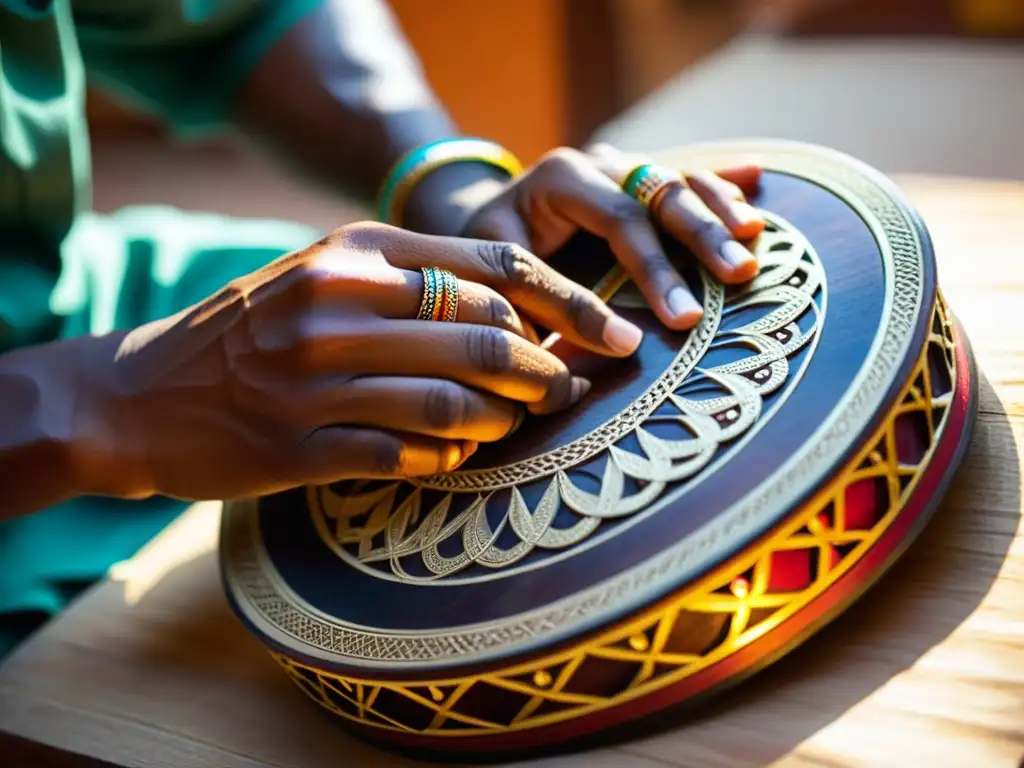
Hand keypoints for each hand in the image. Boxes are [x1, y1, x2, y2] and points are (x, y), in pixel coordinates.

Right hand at [80, 222, 645, 502]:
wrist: (140, 393)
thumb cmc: (255, 332)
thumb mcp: (326, 278)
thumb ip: (415, 282)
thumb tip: (528, 313)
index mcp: (355, 252)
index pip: (494, 263)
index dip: (570, 300)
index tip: (615, 332)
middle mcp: (336, 306)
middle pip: (485, 335)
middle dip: (548, 369)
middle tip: (573, 391)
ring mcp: (314, 379)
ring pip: (455, 402)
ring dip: (505, 420)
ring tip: (520, 424)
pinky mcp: (299, 446)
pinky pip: (408, 457)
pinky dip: (450, 461)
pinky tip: (458, 458)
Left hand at [460, 143, 764, 330]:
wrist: (489, 216)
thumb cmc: (489, 249)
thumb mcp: (493, 268)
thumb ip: (532, 297)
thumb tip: (569, 350)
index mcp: (561, 179)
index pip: (620, 219)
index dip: (655, 267)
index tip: (681, 318)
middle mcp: (599, 162)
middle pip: (660, 191)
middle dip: (703, 235)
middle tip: (739, 275)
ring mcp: (625, 165)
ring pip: (681, 176)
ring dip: (721, 208)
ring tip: (755, 238)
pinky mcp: (641, 177)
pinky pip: (688, 172)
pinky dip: (721, 180)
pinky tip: (757, 179)